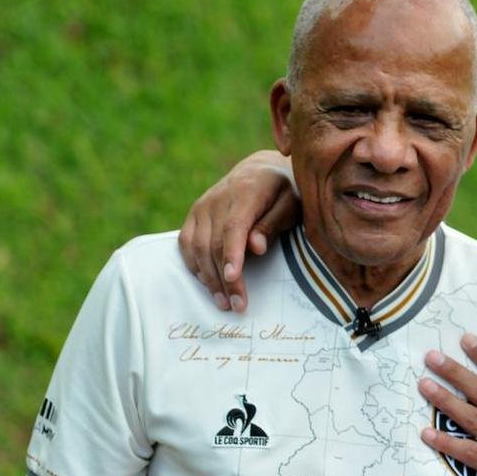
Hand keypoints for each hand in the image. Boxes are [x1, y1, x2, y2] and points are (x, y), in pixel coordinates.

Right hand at [178, 149, 297, 311]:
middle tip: (237, 306)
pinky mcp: (194, 214)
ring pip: (197, 247)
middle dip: (224, 279)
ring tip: (223, 302)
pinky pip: (186, 242)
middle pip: (215, 244)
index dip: (232, 255)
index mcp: (246, 192)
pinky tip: (207, 283)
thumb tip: (256, 248)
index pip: (233, 228)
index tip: (233, 280)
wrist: (259, 170)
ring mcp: (202, 206)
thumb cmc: (283, 191)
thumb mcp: (290, 203)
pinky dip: (194, 265)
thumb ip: (273, 223)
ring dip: (208, 278)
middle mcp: (218, 199)